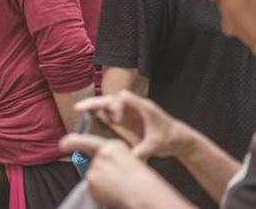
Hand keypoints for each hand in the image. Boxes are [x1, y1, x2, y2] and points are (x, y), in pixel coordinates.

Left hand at [61, 136, 180, 206]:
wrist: (146, 195)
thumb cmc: (144, 183)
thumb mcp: (129, 163)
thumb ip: (112, 161)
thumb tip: (99, 168)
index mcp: (115, 146)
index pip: (89, 141)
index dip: (72, 142)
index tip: (62, 145)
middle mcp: (102, 152)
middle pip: (94, 166)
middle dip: (100, 176)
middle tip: (117, 183)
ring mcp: (95, 165)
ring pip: (93, 178)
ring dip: (102, 186)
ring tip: (120, 189)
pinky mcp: (92, 179)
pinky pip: (93, 189)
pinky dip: (101, 195)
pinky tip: (114, 194)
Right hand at [66, 90, 188, 158]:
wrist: (179, 138)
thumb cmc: (170, 138)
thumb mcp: (156, 145)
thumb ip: (142, 151)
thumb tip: (129, 159)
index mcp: (142, 107)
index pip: (123, 98)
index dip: (114, 105)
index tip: (112, 119)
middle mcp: (133, 106)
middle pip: (110, 99)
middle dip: (94, 103)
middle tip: (78, 108)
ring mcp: (129, 112)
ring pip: (108, 106)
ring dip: (96, 109)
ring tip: (83, 115)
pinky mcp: (127, 119)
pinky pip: (110, 114)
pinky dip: (101, 117)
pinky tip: (93, 122)